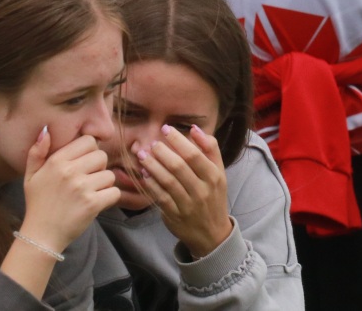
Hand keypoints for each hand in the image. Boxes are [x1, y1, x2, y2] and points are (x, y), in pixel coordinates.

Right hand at [21, 128, 120, 251]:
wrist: (41, 235)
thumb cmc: (37, 204)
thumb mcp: (30, 176)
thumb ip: (36, 151)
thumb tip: (46, 130)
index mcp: (56, 161)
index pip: (88, 141)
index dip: (89, 151)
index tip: (84, 164)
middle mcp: (70, 171)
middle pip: (101, 156)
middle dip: (98, 167)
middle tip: (88, 179)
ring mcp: (82, 188)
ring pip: (109, 174)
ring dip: (104, 184)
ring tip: (92, 192)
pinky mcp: (92, 204)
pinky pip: (114, 192)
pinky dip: (109, 198)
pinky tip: (97, 202)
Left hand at [135, 125, 233, 259]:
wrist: (212, 234)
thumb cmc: (213, 196)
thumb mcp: (219, 173)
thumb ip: (210, 149)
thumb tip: (194, 129)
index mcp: (214, 177)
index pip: (194, 155)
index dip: (178, 140)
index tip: (166, 129)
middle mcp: (202, 191)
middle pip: (179, 167)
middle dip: (162, 152)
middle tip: (152, 143)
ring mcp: (188, 205)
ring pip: (167, 181)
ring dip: (153, 165)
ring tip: (142, 154)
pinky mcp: (175, 216)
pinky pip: (160, 197)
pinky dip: (151, 183)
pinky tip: (145, 173)